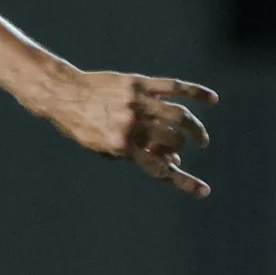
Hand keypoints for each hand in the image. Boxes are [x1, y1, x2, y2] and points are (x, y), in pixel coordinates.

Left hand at [45, 71, 216, 196]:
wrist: (64, 94)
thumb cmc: (83, 127)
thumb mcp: (105, 149)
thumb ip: (138, 156)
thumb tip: (173, 161)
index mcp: (121, 146)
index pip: (161, 169)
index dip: (184, 181)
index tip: (204, 191)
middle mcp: (131, 124)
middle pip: (173, 140)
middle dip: (179, 149)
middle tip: (177, 149)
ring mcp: (137, 102)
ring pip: (179, 116)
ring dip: (194, 129)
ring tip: (198, 137)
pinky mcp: (139, 83)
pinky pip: (174, 86)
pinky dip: (196, 93)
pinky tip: (212, 100)